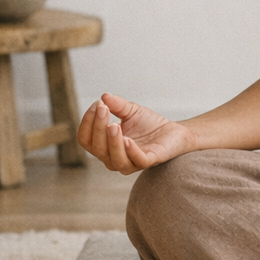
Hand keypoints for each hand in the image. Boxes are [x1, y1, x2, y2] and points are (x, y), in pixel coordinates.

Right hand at [75, 92, 197, 173]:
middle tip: (103, 109)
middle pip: (97, 148)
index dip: (87, 122)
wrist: (174, 131)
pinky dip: (130, 151)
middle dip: (98, 127)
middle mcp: (113, 158)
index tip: (97, 104)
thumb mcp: (130, 111)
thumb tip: (104, 97)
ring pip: (114, 159)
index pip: (86, 139)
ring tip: (114, 125)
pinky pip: (136, 161)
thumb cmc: (148, 124)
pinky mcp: (149, 161)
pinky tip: (127, 139)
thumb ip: (117, 105)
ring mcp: (131, 163)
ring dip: (112, 142)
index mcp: (104, 147)